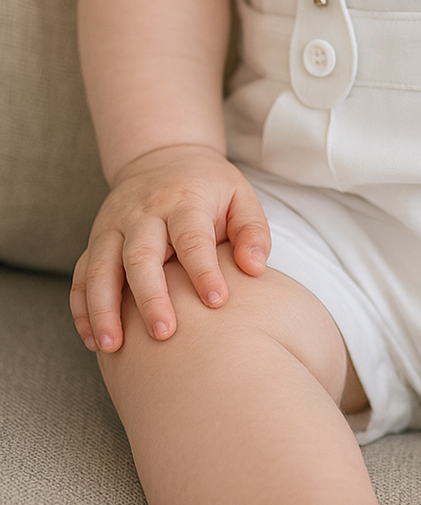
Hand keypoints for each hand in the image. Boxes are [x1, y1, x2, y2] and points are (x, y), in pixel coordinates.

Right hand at [70, 143, 270, 352]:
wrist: (163, 157)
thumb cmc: (208, 187)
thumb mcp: (239, 196)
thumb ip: (252, 231)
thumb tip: (255, 268)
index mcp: (183, 201)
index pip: (192, 238)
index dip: (203, 270)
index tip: (217, 302)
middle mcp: (143, 213)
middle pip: (140, 255)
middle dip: (150, 296)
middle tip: (163, 334)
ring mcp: (113, 225)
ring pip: (100, 267)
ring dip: (103, 309)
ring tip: (112, 347)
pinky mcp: (96, 239)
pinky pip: (82, 274)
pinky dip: (82, 307)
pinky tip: (91, 339)